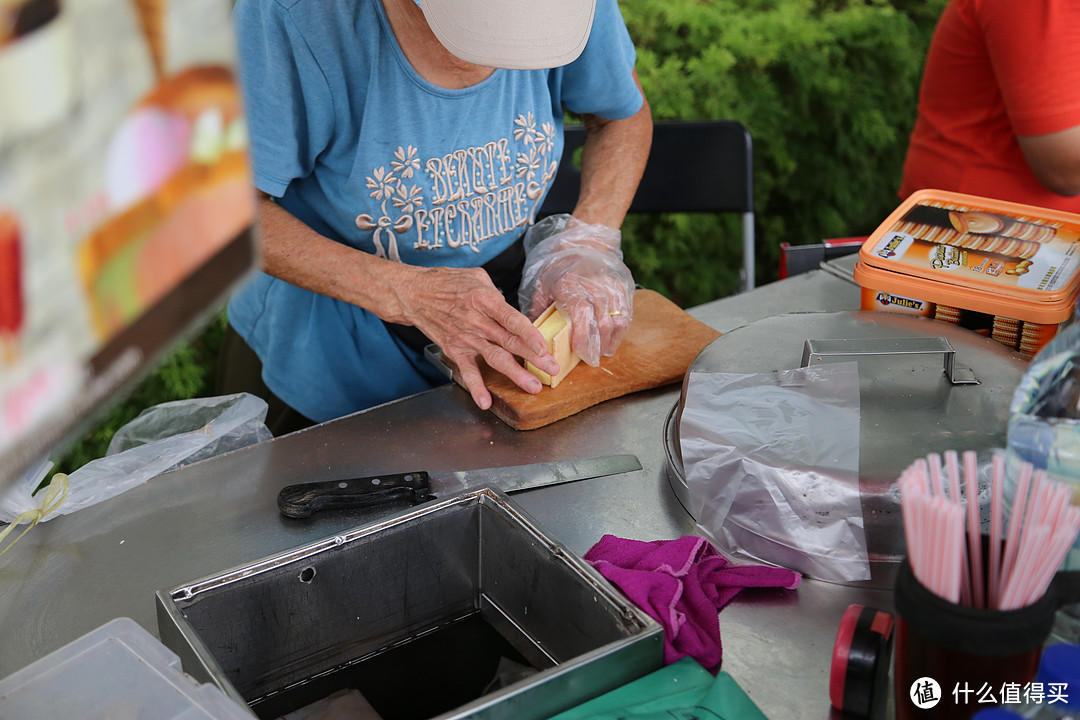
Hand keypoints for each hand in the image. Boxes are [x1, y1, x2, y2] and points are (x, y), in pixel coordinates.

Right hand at [389, 264, 558, 409]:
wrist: (414, 294)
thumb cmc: (447, 282)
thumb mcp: (477, 276)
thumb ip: (497, 295)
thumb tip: (512, 310)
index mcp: (485, 299)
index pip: (511, 319)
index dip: (529, 334)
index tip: (544, 346)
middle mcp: (477, 321)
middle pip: (510, 342)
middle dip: (534, 358)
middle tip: (552, 369)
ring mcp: (466, 338)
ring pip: (495, 359)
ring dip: (516, 374)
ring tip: (533, 387)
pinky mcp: (455, 350)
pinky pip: (468, 371)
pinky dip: (476, 387)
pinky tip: (485, 402)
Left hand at [519, 215, 634, 365]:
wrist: (586, 243)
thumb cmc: (559, 266)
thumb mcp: (542, 284)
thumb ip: (539, 309)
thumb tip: (533, 334)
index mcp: (572, 286)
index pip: (581, 315)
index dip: (582, 337)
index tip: (579, 352)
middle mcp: (595, 287)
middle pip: (603, 323)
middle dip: (597, 346)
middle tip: (590, 360)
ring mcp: (612, 288)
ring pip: (618, 321)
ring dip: (610, 341)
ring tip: (601, 352)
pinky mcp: (624, 289)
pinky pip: (626, 315)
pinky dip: (620, 331)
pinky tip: (611, 340)